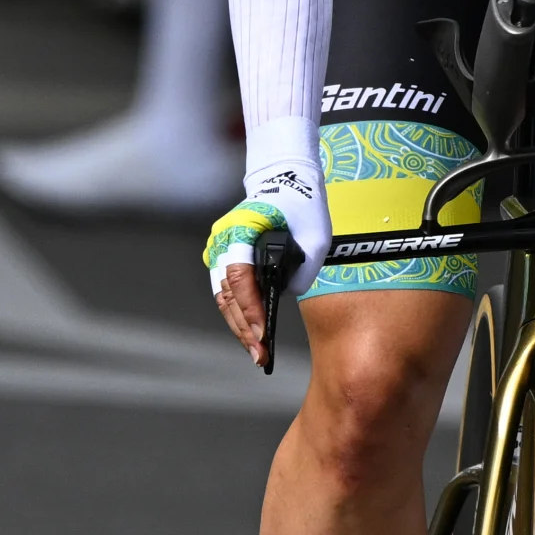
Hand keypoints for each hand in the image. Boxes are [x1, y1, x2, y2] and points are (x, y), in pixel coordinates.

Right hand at [205, 129, 329, 359]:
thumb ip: (301, 269)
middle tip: (260, 355)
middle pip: (227, 292)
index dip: (250, 308)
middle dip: (244, 327)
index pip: (240, 276)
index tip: (263, 334)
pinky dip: (238, 312)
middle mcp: (223, 238)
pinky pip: (226, 290)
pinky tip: (252, 333)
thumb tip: (284, 297)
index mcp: (242, 228)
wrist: (288, 179)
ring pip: (223, 296)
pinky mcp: (224, 255)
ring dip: (239, 325)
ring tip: (257, 352)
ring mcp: (220, 246)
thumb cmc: (303, 206)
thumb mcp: (314, 238)